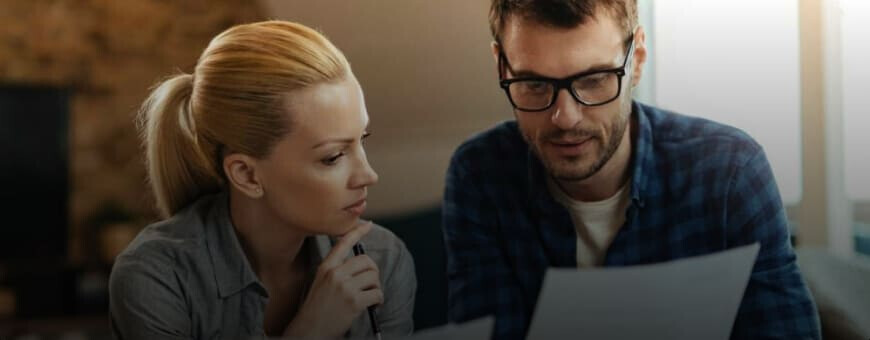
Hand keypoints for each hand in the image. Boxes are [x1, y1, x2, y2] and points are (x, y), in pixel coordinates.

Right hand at [284, 221, 381, 338]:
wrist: (309, 331)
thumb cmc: (316, 308)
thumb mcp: (320, 282)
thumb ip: (336, 271)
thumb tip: (360, 264)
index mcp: (326, 267)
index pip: (344, 243)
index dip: (358, 231)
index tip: (369, 224)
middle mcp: (335, 274)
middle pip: (366, 261)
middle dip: (373, 272)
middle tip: (370, 284)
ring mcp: (345, 287)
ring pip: (374, 277)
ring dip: (376, 287)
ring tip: (370, 297)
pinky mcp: (354, 302)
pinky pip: (377, 293)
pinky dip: (379, 300)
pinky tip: (373, 306)